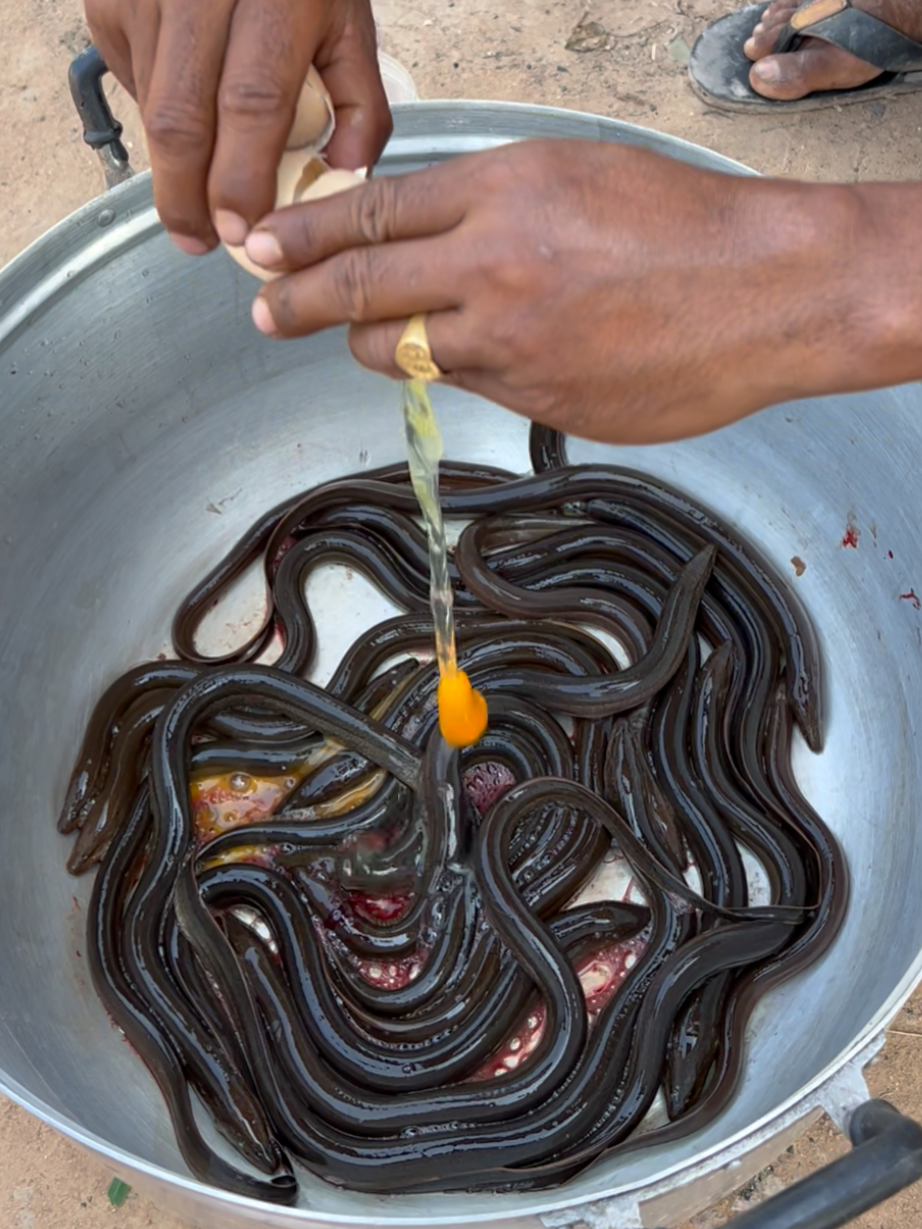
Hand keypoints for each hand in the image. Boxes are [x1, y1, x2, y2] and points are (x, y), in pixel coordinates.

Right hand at [85, 0, 390, 254]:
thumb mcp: (350, 28)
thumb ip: (360, 109)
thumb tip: (339, 183)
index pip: (251, 105)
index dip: (240, 180)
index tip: (240, 231)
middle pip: (182, 119)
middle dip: (188, 197)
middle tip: (200, 240)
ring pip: (152, 108)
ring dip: (172, 166)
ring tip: (197, 194)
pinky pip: (130, 82)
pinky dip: (156, 116)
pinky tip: (188, 117)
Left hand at [242, 139, 896, 444]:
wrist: (765, 292)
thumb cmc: (682, 225)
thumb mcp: (575, 176)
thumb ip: (489, 209)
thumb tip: (421, 244)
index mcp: (505, 191)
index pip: (370, 212)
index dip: (303, 234)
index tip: (264, 247)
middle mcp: (496, 264)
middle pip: (358, 286)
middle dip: (294, 302)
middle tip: (264, 311)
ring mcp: (514, 340)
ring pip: (397, 350)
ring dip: (370, 344)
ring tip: (365, 337)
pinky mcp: (538, 398)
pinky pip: (467, 388)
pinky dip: (459, 372)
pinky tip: (485, 356)